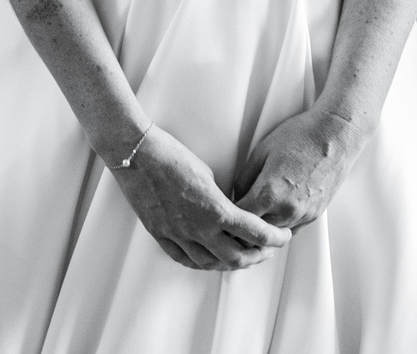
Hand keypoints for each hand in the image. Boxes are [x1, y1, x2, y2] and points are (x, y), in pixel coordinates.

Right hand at [110, 124, 289, 269]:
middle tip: (266, 249)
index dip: (275, 238)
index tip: (282, 236)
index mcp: (215, 209)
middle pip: (237, 257)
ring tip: (239, 255)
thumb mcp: (207, 173)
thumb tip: (227, 210)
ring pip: (211, 263)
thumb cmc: (171, 154)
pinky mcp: (160, 234)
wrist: (134, 153)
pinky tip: (208, 258)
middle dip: (257, 255)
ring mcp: (177, 234)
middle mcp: (198, 228)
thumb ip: (220, 198)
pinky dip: (201, 262)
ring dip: (230, 262)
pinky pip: (184, 259)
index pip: (256, 233)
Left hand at [233, 107, 367, 232]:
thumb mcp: (261, 151)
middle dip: (243, 226)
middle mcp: (287, 209)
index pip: (240, 218)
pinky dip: (280, 226)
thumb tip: (236, 194)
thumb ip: (245, 178)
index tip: (221, 212)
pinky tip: (273, 215)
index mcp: (269, 193)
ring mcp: (303, 214)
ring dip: (262, 229)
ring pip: (275, 234)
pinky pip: (292, 229)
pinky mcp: (315, 214)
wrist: (334, 136)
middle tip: (233, 218)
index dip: (228, 216)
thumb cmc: (299, 137)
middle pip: (256, 232)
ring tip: (252, 218)